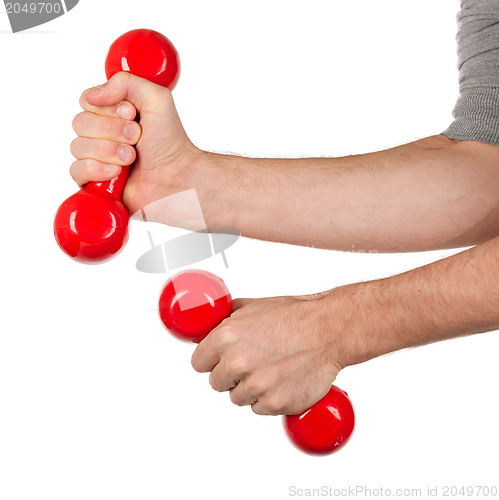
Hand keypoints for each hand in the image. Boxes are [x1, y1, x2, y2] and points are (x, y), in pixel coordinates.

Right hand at [70, 72, 209, 226]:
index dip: (107, 109)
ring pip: (77, 147)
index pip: (87, 101)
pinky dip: (96, 170)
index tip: (131, 115)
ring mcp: (99, 159)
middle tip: (136, 138)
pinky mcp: (96, 182)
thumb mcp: (156, 98)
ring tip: (131, 158)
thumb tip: (91, 94)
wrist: (177, 177)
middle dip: (111, 131)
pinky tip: (117, 173)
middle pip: (80, 123)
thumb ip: (125, 82)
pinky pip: (76, 171)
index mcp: (114, 113)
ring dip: (108, 151)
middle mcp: (104, 135)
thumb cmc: (171, 143)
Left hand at [191, 294, 345, 415]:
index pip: (198, 363)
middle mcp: (237, 363)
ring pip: (237, 398)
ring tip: (271, 369)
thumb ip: (225, 319)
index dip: (211, 361)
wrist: (328, 330)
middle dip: (230, 375)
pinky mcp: (274, 403)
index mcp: (225, 337)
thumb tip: (205, 328)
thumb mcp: (253, 307)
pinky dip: (269, 399)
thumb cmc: (294, 316)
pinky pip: (259, 409)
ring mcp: (255, 386)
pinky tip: (282, 380)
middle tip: (253, 363)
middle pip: (216, 383)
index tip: (220, 360)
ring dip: (250, 389)